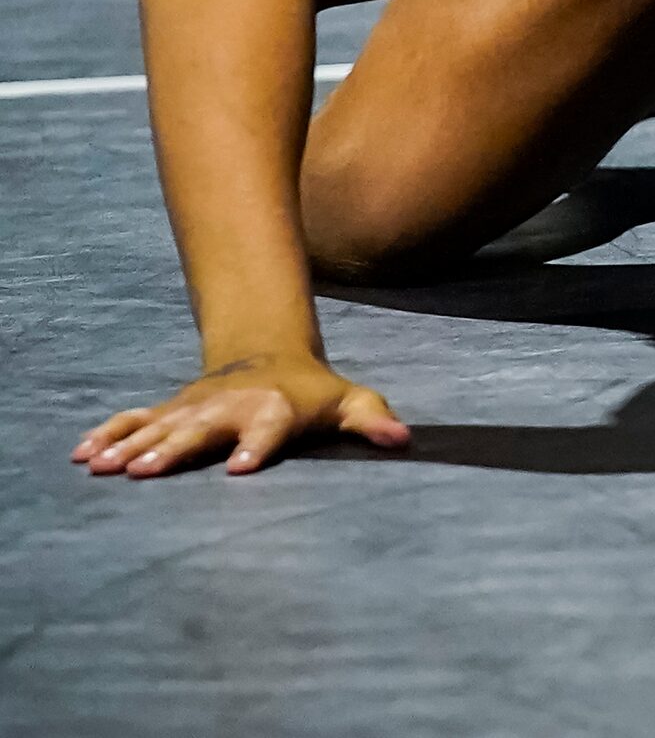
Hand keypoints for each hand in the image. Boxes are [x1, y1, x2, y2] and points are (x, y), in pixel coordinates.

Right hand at [72, 352, 408, 478]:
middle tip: (145, 472)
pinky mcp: (171, 408)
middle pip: (201, 429)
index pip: (268, 428)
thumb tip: (403, 440)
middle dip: (174, 449)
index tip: (239, 468)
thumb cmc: (314, 393)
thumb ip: (373, 420)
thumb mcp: (351, 401)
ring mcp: (195, 406)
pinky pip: (134, 419)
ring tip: (102, 469)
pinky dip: (108, 433)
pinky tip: (81, 456)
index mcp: (276, 409)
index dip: (256, 445)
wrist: (270, 353)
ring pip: (160, 425)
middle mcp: (230, 406)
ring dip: (131, 446)